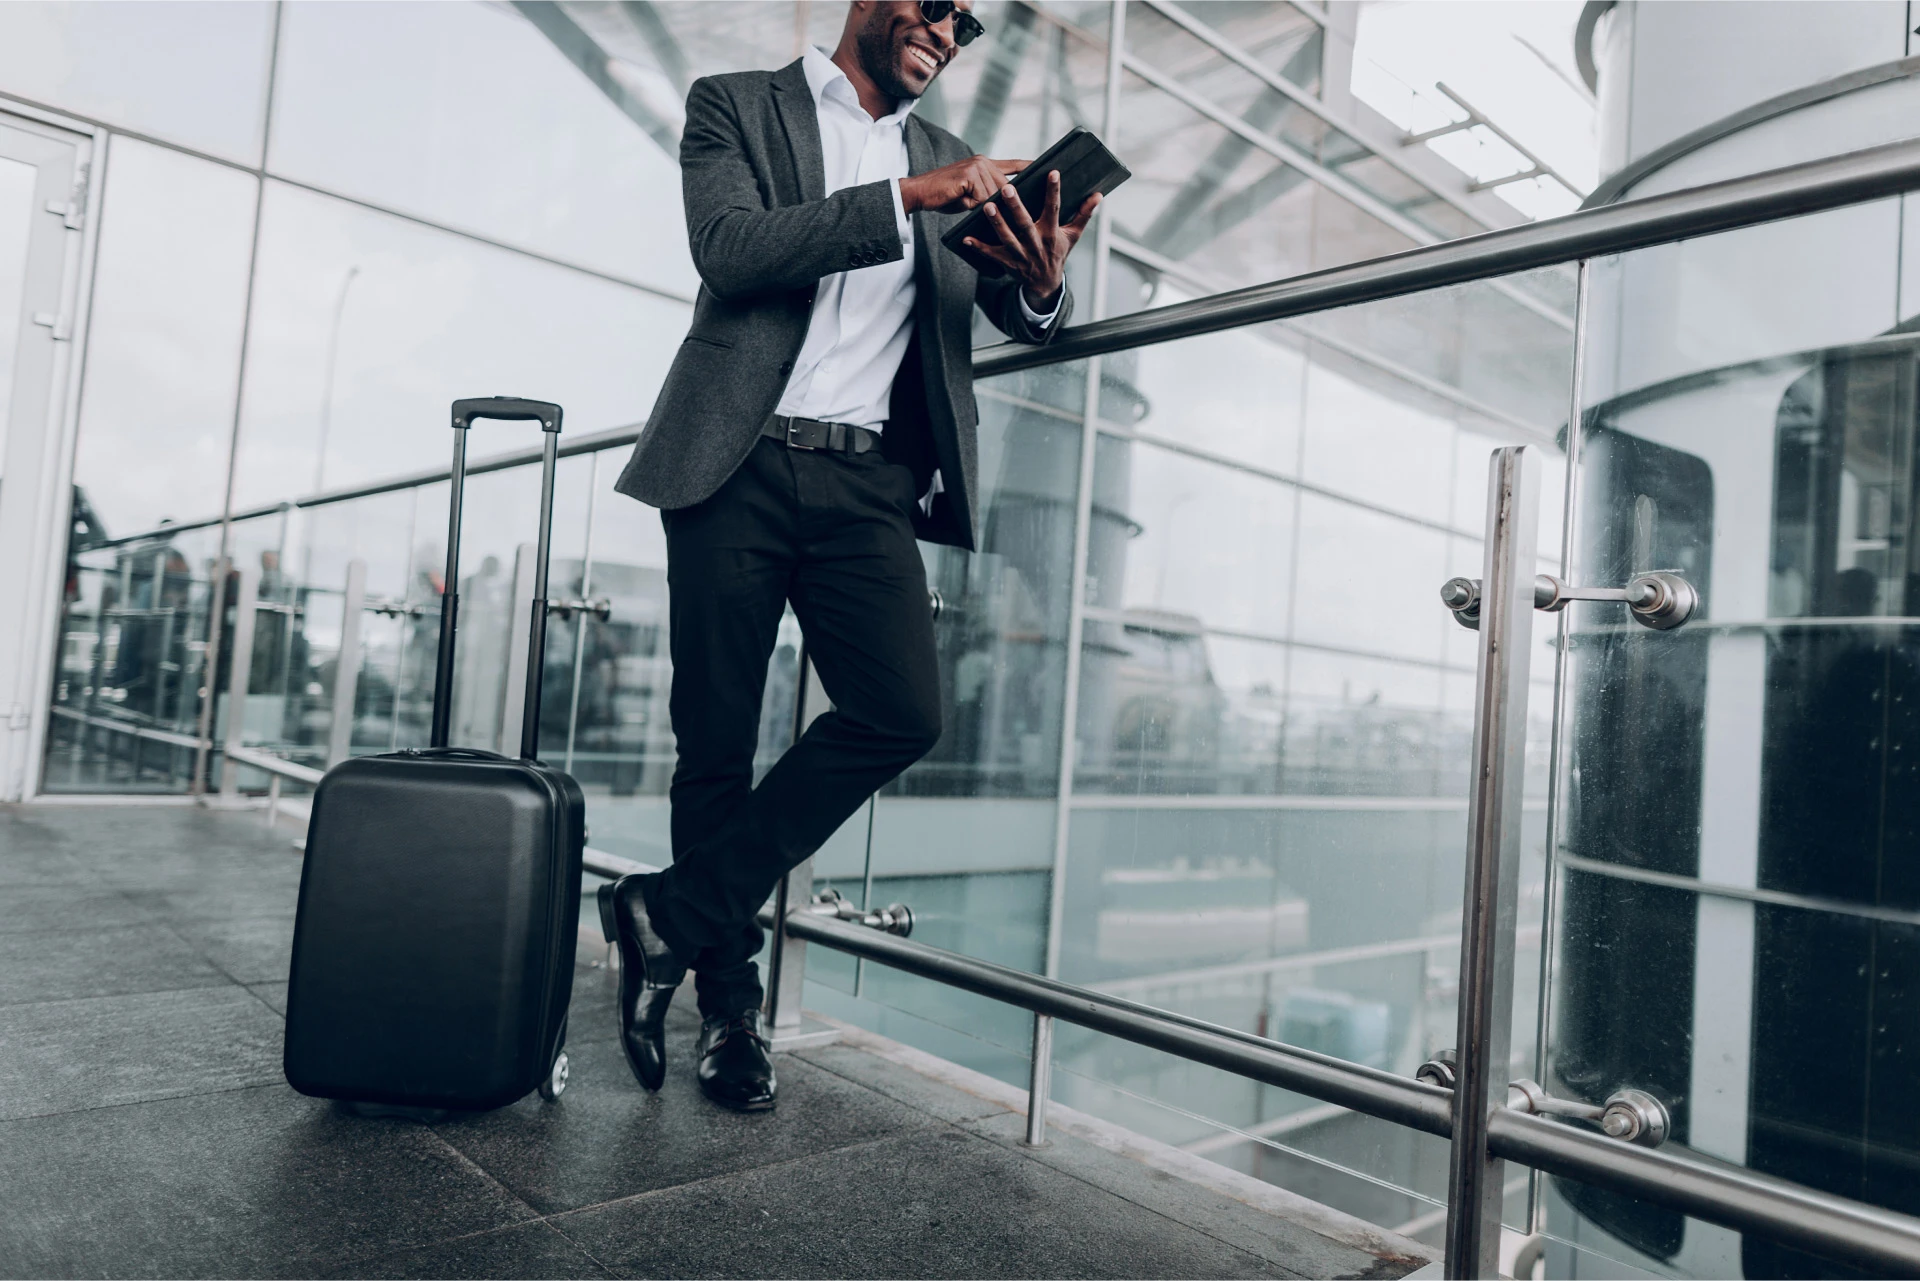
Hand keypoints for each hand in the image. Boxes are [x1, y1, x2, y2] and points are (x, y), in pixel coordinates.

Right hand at [899, 154, 1025, 214]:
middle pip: (1006, 187)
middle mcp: (983, 162)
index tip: (1047, 167)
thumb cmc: (945, 196)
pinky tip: (960, 200)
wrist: (920, 192)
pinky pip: (982, 198)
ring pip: (994, 195)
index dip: (1029, 167)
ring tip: (963, 200)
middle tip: (992, 209)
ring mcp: (976, 166)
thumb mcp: (971, 194)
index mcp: (985, 164)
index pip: (1013, 165)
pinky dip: (972, 205)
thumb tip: (1005, 204)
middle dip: (1004, 202)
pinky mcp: (969, 175)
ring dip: (981, 205)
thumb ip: (988, 193)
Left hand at [962, 171, 1097, 309]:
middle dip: (1016, 207)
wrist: (1045, 283)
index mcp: (1051, 234)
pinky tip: (966, 237)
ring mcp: (1020, 255)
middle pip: (1024, 223)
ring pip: (1007, 237)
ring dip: (996, 223)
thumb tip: (1098, 195)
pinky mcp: (1007, 263)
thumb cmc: (1058, 252)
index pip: (1054, 209)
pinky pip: (991, 254)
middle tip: (1006, 188)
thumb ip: (1084, 214)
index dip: (1054, 191)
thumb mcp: (1073, 235)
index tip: (1053, 172)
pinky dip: (979, 247)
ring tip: (986, 206)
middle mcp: (1036, 244)